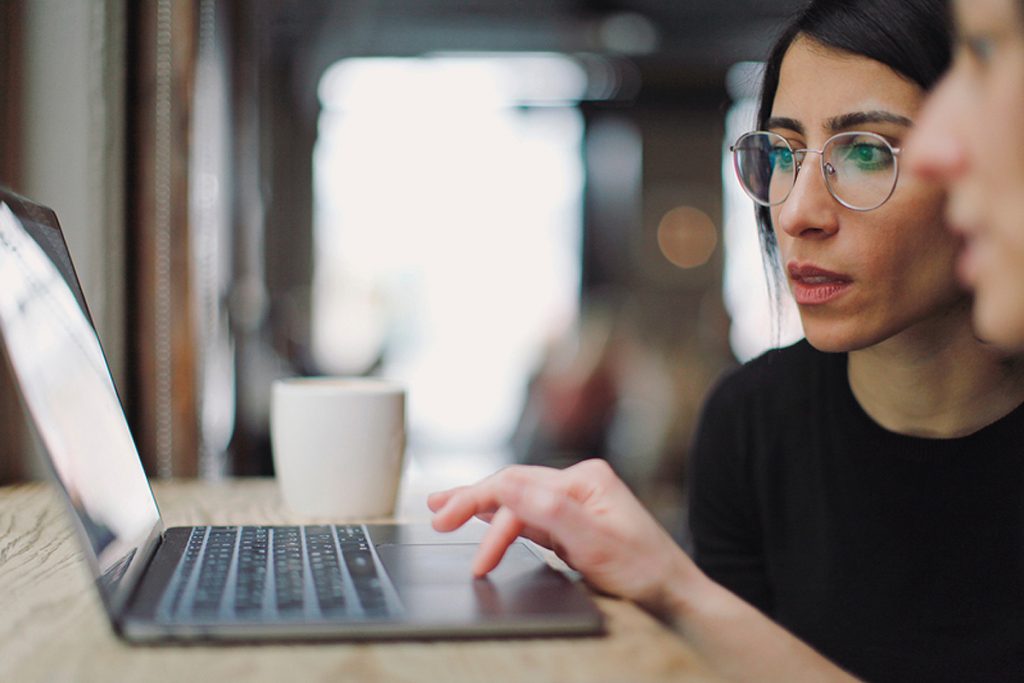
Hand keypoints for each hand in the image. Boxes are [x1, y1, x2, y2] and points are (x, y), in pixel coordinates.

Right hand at [427, 459, 698, 611]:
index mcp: (584, 478)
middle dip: (472, 500)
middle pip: (513, 486)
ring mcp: (575, 503)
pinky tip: (483, 518)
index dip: (478, 502)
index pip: (516, 484)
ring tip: (445, 508)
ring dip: (482, 506)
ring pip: (517, 500)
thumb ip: (548, 509)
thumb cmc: (643, 570)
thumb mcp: (593, 541)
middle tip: (435, 514)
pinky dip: (502, 519)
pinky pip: (529, 516)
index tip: (447, 523)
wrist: (672, 595)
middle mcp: (578, 484)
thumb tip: (505, 486)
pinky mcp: (573, 523)